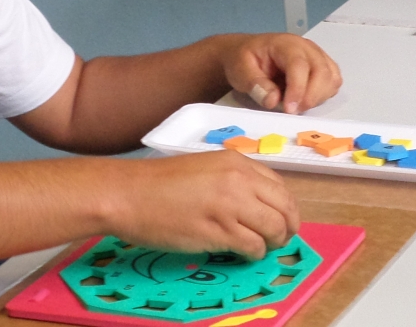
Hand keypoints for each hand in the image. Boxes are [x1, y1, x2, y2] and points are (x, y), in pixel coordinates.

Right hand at [104, 151, 300, 259]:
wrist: (128, 194)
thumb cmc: (159, 183)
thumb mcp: (205, 168)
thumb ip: (233, 180)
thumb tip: (257, 203)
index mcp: (237, 163)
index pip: (280, 187)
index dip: (285, 208)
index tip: (281, 220)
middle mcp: (239, 181)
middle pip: (284, 208)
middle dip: (288, 227)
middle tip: (280, 239)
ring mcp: (230, 206)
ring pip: (274, 229)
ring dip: (273, 243)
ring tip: (262, 247)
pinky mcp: (218, 231)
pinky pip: (253, 246)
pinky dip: (254, 254)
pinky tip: (244, 254)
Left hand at [221, 33, 341, 113]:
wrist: (248, 53)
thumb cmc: (244, 60)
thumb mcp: (240, 70)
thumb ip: (255, 84)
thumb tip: (273, 100)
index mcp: (286, 44)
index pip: (299, 65)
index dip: (297, 89)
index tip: (289, 109)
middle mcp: (307, 48)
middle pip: (322, 71)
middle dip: (310, 97)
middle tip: (292, 111)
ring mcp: (317, 57)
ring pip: (331, 79)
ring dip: (318, 97)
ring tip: (296, 105)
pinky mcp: (323, 68)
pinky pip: (333, 83)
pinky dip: (323, 95)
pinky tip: (305, 99)